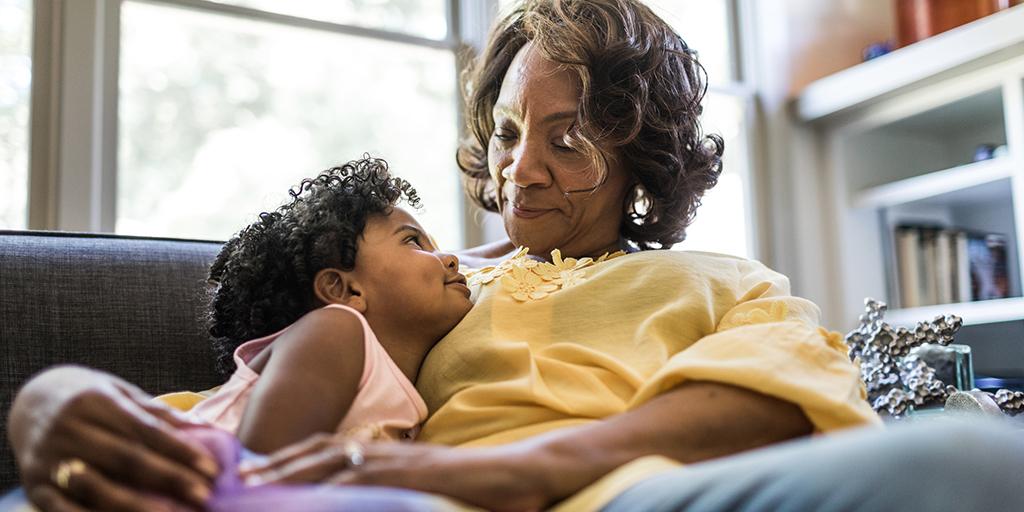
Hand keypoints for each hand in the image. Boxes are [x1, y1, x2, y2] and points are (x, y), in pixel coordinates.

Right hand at [8, 366, 218, 511]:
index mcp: (95, 402)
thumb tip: (204, 428)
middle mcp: (69, 429)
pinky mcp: (34, 487)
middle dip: (170, 479)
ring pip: (98, 489)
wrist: (30, 402)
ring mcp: (49, 459)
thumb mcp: (120, 393)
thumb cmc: (89, 399)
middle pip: (127, 459)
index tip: (211, 469)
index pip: (146, 430)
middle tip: (204, 495)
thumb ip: (158, 413)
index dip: (180, 451)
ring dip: (138, 507)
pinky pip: (67, 511)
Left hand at [240, 433, 548, 511]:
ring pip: (336, 463)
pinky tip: (313, 497)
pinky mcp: (415, 476)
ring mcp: (401, 462)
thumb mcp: (425, 483)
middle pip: (323, 451)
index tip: (258, 470)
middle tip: (241, 476)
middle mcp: (388, 452)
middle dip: (280, 463)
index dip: (293, 458)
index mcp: (388, 454)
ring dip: (295, 472)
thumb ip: (396, 484)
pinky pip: (367, 482)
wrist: (518, 473)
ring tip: (259, 484)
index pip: (331, 449)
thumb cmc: (475, 484)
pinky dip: (337, 487)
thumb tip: (363, 497)